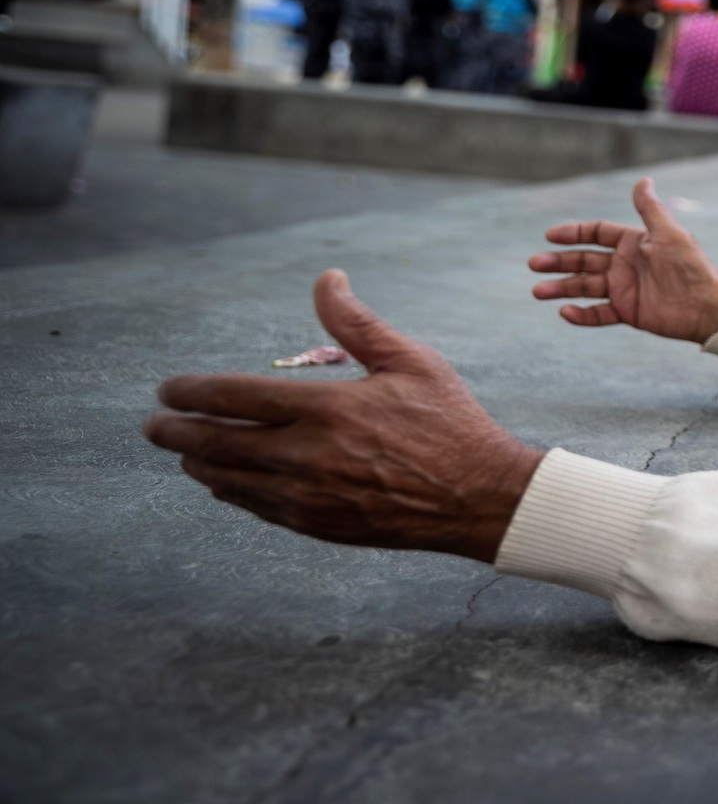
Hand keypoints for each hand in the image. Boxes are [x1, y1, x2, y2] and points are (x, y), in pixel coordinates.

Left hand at [142, 270, 544, 562]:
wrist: (478, 497)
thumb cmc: (450, 423)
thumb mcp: (412, 362)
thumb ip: (357, 324)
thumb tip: (327, 279)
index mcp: (329, 408)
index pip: (234, 397)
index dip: (190, 391)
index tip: (169, 389)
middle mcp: (309, 455)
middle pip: (214, 443)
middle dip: (174, 432)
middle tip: (153, 425)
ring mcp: (309, 495)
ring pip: (227, 480)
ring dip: (197, 463)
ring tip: (186, 452)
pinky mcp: (317, 524)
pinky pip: (255, 507)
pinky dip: (230, 491)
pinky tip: (226, 481)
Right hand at [529, 178, 717, 342]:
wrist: (707, 306)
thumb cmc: (691, 267)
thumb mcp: (669, 234)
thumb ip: (650, 210)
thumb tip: (643, 180)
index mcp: (633, 243)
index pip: (596, 234)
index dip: (573, 233)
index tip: (550, 236)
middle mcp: (625, 264)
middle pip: (584, 260)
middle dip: (558, 261)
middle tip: (534, 264)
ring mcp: (624, 288)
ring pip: (585, 287)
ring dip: (562, 288)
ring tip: (537, 292)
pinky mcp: (628, 311)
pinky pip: (599, 313)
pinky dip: (582, 314)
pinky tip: (565, 312)